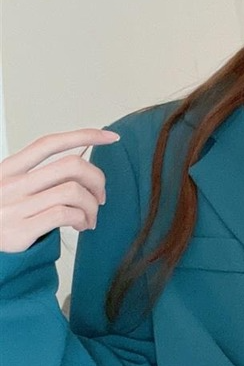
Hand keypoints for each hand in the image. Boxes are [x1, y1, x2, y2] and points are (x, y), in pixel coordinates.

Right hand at [0, 128, 120, 253]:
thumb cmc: (3, 218)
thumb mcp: (11, 188)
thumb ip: (41, 177)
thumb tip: (85, 172)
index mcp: (9, 169)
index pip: (49, 143)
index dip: (84, 135)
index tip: (111, 137)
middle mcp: (11, 184)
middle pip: (71, 165)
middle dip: (97, 179)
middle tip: (100, 196)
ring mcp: (15, 207)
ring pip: (74, 191)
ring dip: (92, 206)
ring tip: (89, 217)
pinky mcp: (21, 229)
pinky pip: (66, 214)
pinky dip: (82, 219)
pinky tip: (80, 226)